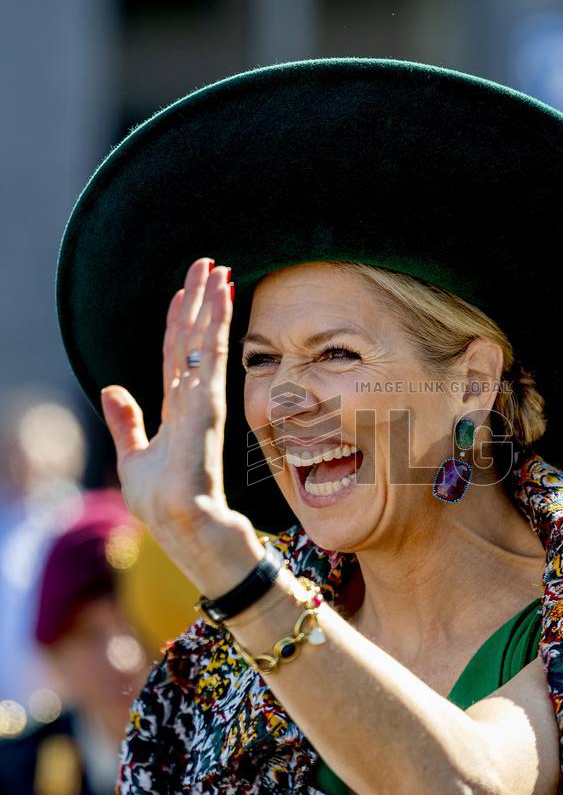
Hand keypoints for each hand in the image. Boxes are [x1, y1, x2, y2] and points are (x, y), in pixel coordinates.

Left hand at [100, 257, 263, 595]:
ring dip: (212, 303)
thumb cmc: (166, 505)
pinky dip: (215, 325)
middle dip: (202, 300)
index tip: (186, 290)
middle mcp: (194, 400)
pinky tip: (220, 299)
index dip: (180, 321)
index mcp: (178, 410)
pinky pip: (211, 356)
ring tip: (218, 269)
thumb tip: (110, 388)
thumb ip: (126, 423)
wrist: (188, 531)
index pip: (176, 354)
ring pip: (206, 341)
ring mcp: (204, 401)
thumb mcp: (134, 460)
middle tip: (211, 263)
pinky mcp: (208, 407)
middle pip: (195, 339)